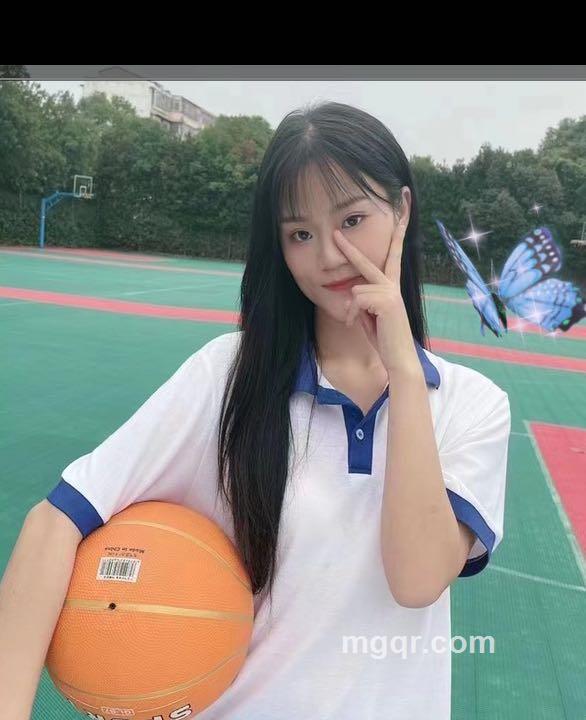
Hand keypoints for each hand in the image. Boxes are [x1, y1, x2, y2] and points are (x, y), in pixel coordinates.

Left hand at [334, 222, 421, 376]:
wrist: (398, 356)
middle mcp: (392, 285)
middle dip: (349, 247)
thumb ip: (362, 299)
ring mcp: (390, 291)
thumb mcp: (369, 315)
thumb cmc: (384, 337)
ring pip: (355, 290)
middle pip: (367, 261)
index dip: (398, 233)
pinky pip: (356, 300)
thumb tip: (352, 292)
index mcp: (390, 286)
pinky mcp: (387, 300)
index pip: (392, 256)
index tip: (403, 213)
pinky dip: (352, 315)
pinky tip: (358, 325)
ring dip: (352, 310)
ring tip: (361, 323)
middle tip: (333, 233)